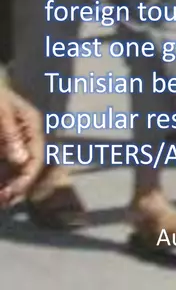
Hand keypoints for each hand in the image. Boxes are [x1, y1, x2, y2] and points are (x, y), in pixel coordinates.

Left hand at [0, 83, 42, 208]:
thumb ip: (10, 134)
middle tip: (4, 200)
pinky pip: (8, 167)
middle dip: (19, 185)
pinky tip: (0, 189)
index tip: (13, 192)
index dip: (27, 177)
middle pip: (30, 166)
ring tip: (2, 199)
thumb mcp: (1, 111)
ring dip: (11, 185)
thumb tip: (22, 160)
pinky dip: (4, 179)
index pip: (36, 156)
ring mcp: (15, 142)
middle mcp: (28, 136)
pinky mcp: (5, 147)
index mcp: (32, 125)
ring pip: (19, 169)